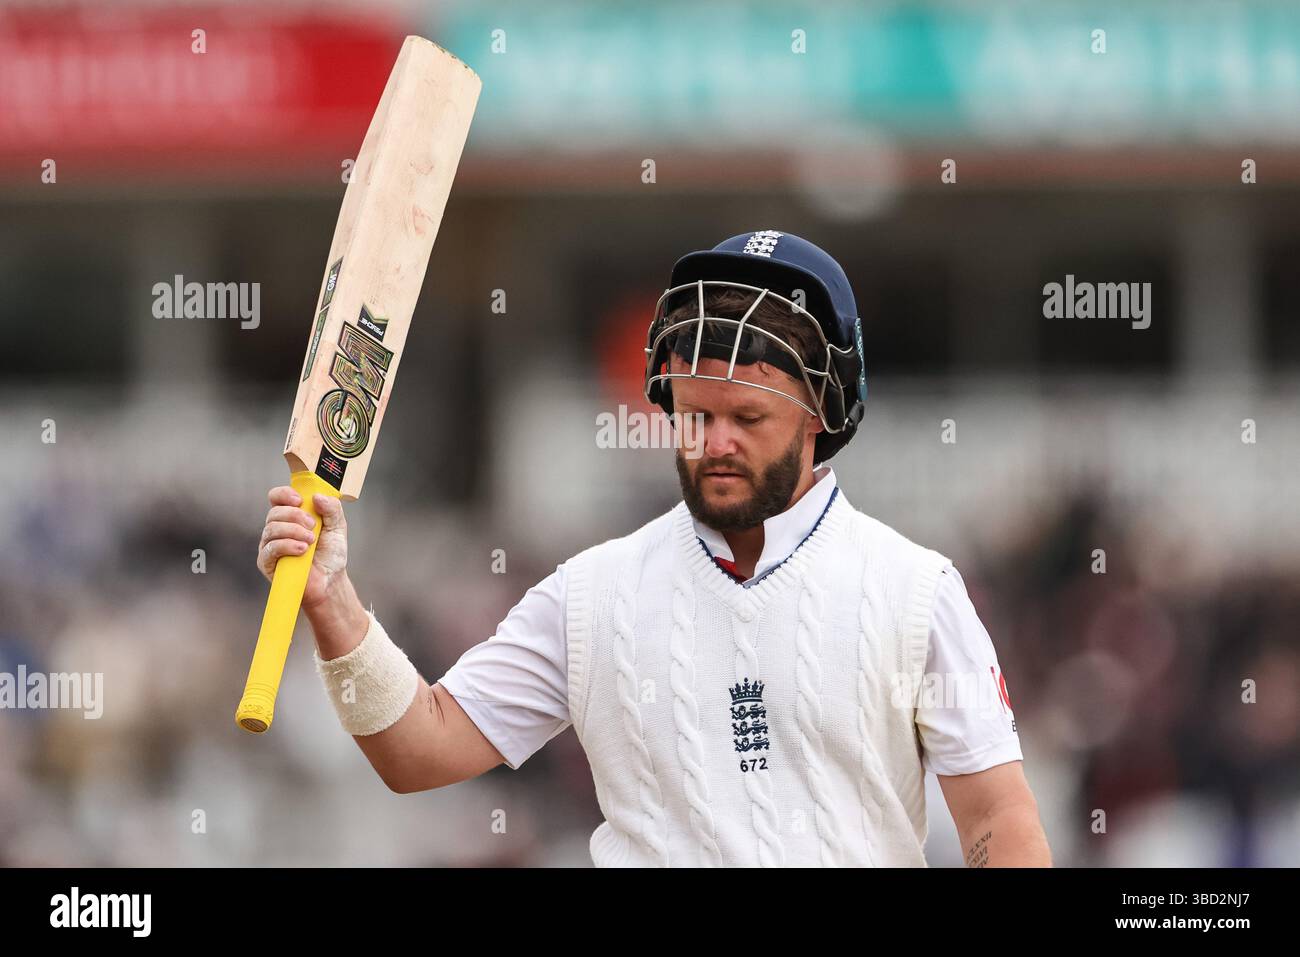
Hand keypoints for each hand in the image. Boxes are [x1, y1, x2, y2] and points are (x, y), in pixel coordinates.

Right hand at [256, 485, 348, 609]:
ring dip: (294, 531)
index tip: (300, 500)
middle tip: (312, 526)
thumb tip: (317, 496)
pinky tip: (302, 550)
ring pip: (271, 528)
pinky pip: (270, 548)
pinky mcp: (266, 561)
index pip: (277, 497)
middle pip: (275, 512)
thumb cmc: (331, 553)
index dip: (284, 494)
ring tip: (310, 541)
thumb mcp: (337, 526)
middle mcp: (277, 528)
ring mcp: (270, 544)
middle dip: (295, 516)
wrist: (330, 580)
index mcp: (291, 516)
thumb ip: (332, 509)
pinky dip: (287, 546)